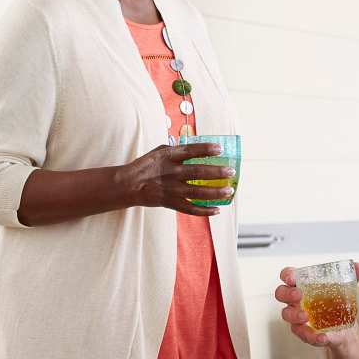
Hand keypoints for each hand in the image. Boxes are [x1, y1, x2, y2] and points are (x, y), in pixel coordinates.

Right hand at [120, 143, 234, 216]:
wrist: (127, 185)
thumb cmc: (145, 166)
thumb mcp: (159, 152)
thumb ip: (178, 150)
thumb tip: (199, 147)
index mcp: (168, 157)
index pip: (190, 151)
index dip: (206, 149)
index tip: (220, 149)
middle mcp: (171, 173)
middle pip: (197, 172)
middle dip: (216, 172)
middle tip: (231, 171)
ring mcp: (171, 189)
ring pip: (197, 192)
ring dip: (215, 192)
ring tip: (229, 191)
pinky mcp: (170, 203)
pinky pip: (190, 209)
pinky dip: (204, 210)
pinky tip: (217, 210)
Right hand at [275, 263, 358, 346]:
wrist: (344, 326)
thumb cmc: (338, 301)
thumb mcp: (346, 287)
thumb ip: (351, 276)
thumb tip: (358, 266)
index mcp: (303, 284)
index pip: (288, 275)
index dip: (287, 275)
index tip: (292, 277)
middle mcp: (295, 299)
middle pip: (280, 293)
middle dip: (287, 294)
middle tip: (299, 295)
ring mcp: (297, 316)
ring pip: (286, 314)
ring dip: (294, 315)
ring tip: (306, 317)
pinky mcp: (304, 331)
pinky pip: (303, 334)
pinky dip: (311, 336)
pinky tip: (322, 337)